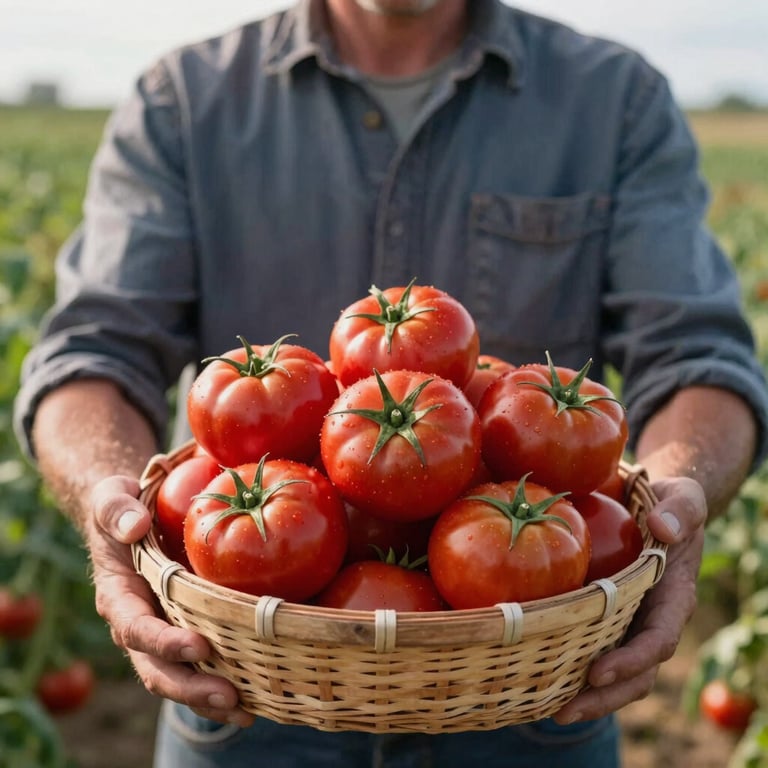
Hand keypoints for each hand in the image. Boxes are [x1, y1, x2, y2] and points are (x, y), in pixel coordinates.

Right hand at [87, 475, 254, 726]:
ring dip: (210, 698)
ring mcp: (163, 631)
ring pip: (180, 677)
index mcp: (118, 596)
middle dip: (192, 687)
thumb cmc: (123, 507)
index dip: (164, 642)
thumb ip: (116, 510)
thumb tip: (134, 527)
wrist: (132, 517)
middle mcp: (138, 624)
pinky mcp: (187, 630)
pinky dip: (224, 684)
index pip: (136, 628)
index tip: (199, 646)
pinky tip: (257, 697)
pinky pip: (202, 665)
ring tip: (247, 710)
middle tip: (229, 695)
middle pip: (157, 668)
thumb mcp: (111, 498)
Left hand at [553, 476, 706, 723]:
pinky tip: (534, 677)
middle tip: (564, 710)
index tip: (598, 671)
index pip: (657, 639)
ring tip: (546, 709)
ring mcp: (629, 622)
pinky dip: (568, 666)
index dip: (631, 660)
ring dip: (585, 695)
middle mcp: (651, 619)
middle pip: (635, 672)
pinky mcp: (605, 617)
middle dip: (604, 696)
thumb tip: (661, 528)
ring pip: (614, 672)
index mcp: (673, 597)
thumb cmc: (670, 503)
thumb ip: (680, 510)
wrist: (658, 505)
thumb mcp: (683, 497)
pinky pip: (590, 647)